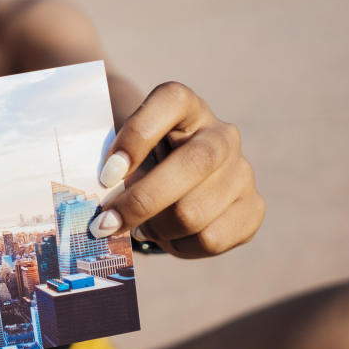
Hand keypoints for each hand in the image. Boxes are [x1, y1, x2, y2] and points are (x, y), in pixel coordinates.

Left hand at [89, 82, 264, 257]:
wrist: (178, 181)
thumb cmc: (140, 161)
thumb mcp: (125, 150)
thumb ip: (112, 166)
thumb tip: (95, 209)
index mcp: (186, 105)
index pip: (170, 101)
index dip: (137, 137)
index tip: (106, 175)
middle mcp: (221, 134)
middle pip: (191, 166)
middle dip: (140, 202)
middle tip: (103, 225)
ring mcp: (243, 171)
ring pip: (193, 213)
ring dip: (156, 229)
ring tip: (141, 226)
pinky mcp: (253, 208)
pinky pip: (210, 240)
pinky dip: (178, 246)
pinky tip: (167, 235)